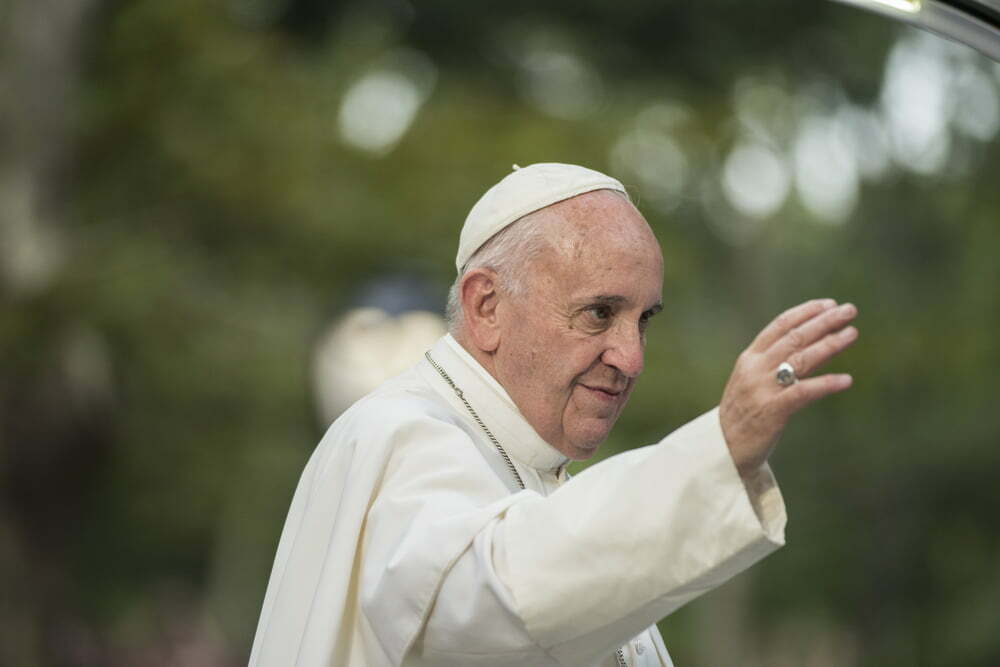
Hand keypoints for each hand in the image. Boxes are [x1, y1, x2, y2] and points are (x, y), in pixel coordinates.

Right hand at [719, 299, 857, 476]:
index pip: (780, 326)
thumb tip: (818, 344)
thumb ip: (777, 364)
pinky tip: (846, 380)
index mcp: (749, 358)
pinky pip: (803, 393)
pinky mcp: (772, 411)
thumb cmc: (744, 414)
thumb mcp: (754, 382)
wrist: (721, 448)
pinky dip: (826, 384)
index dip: (806, 312)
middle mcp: (755, 369)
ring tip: (852, 333)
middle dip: (824, 321)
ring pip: (801, 359)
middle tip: (849, 310)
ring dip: (830, 344)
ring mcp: (763, 389)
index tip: (829, 303)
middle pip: (794, 337)